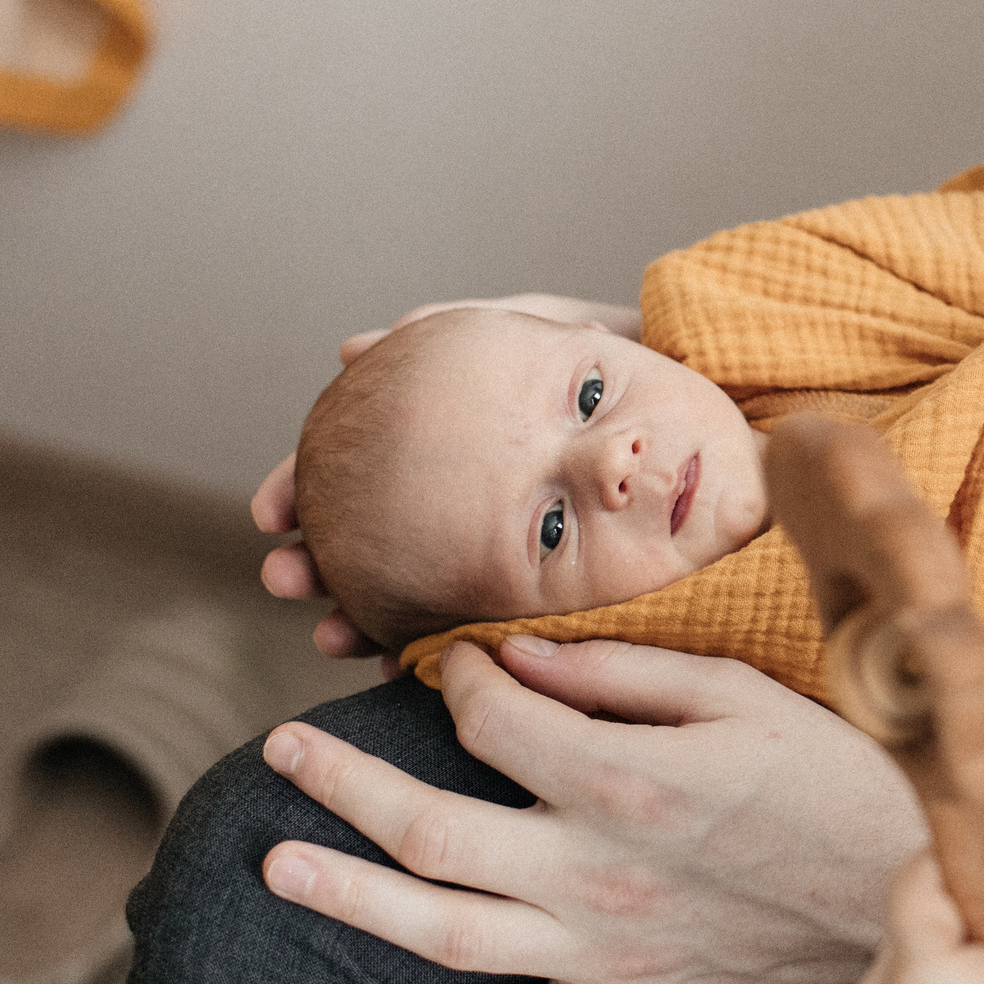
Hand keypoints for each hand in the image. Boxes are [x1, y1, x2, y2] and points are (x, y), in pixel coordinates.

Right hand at [252, 295, 641, 660]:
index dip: (301, 488)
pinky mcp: (539, 577)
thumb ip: (466, 323)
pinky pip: (475, 616)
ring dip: (359, 609)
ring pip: (407, 583)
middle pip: (364, 530)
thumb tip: (360, 346)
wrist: (715, 413)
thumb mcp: (549, 325)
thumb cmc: (627, 359)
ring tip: (331, 634)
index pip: (351, 464)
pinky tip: (403, 660)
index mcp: (449, 435)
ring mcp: (494, 536)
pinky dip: (433, 638)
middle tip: (288, 579)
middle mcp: (460, 489)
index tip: (269, 514)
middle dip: (314, 560)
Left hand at [258, 637, 983, 983]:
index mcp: (627, 778)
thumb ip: (622, 675)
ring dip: (348, 894)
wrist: (910, 903)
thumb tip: (514, 657)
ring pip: (442, 929)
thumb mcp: (741, 696)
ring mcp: (602, 954)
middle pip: (432, 826)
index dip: (452, 685)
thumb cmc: (834, 781)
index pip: (493, 723)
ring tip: (274, 862)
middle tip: (279, 750)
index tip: (442, 666)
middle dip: (342, 783)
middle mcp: (597, 871)